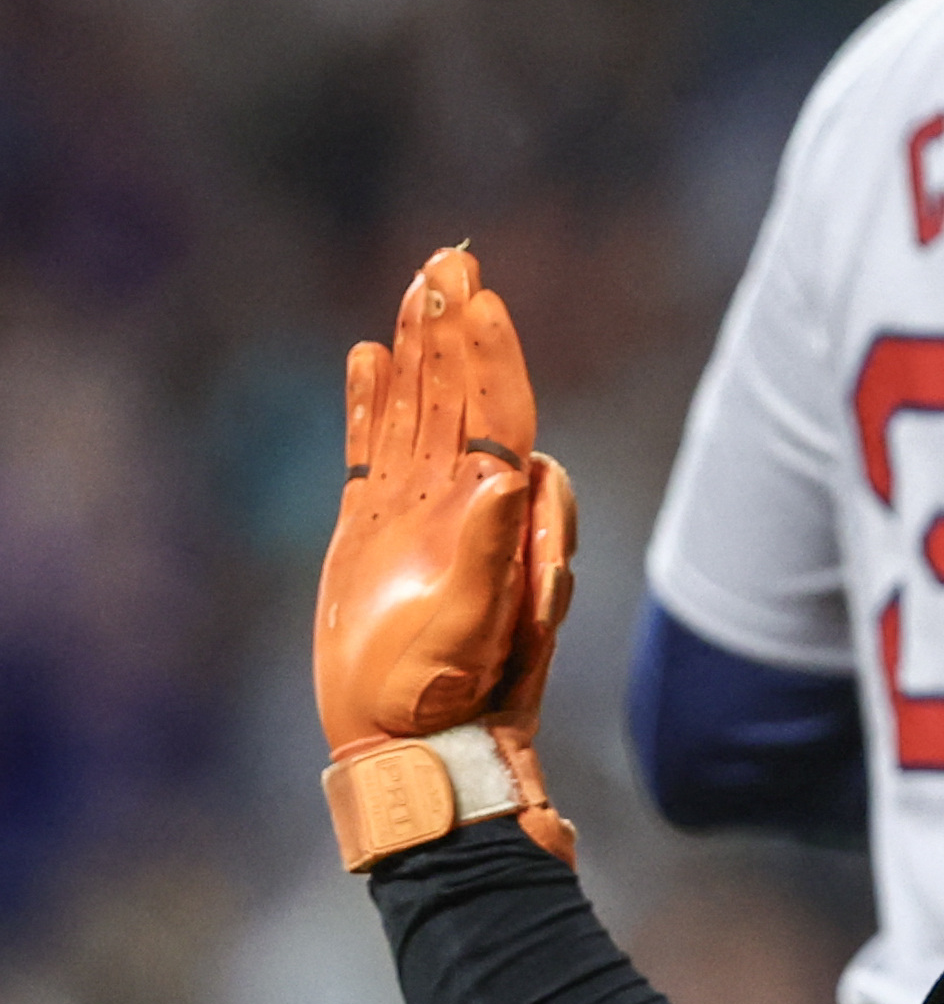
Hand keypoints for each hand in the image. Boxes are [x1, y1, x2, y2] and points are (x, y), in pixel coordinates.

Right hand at [313, 248, 577, 866]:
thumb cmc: (459, 695)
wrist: (416, 745)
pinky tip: (367, 357)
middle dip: (458, 328)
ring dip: (419, 350)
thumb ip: (498, 550)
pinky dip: (370, 403)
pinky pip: (371, 450)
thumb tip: (515, 474)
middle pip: (462, 396)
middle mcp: (461, 504)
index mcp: (497, 516)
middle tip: (450, 258)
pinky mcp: (369, 534)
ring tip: (417, 285)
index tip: (481, 295)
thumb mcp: (487, 625)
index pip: (499, 414)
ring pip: (418, 411)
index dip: (491, 354)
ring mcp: (414, 513)